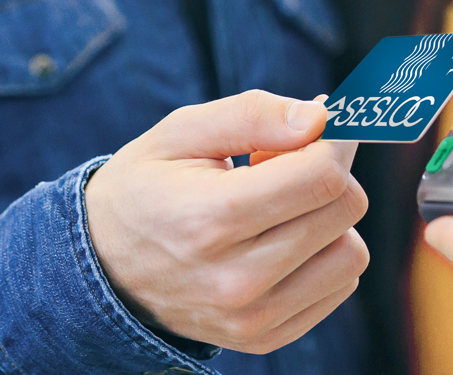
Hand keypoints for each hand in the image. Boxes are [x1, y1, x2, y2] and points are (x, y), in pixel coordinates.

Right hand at [84, 91, 369, 353]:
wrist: (101, 268)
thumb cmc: (145, 187)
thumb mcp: (181, 132)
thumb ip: (252, 115)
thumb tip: (321, 115)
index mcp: (210, 219)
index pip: (320, 177)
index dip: (334, 140)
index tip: (320, 125)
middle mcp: (235, 280)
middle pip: (343, 211)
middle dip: (328, 172)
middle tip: (283, 163)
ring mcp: (252, 318)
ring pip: (350, 254)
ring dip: (329, 219)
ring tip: (278, 206)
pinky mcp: (265, 337)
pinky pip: (338, 287)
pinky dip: (323, 255)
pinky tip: (278, 239)